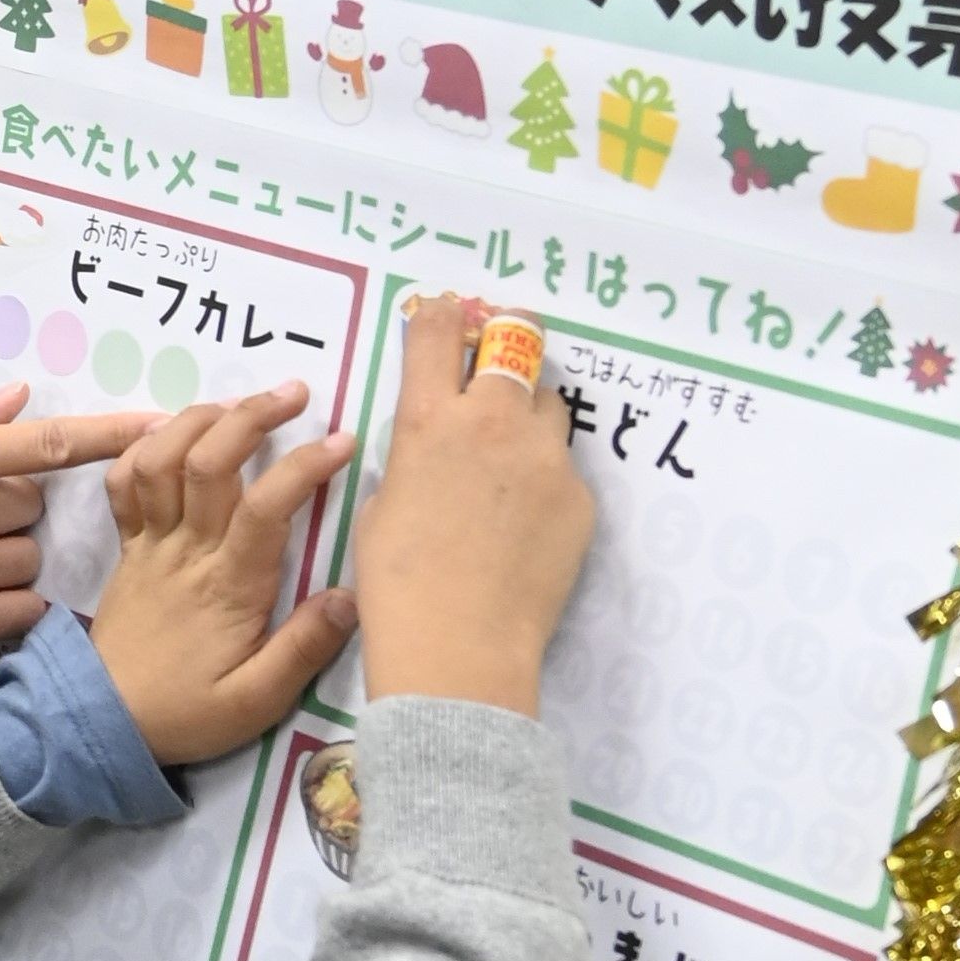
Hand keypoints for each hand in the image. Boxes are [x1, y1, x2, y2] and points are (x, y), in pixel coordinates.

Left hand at [86, 382, 359, 764]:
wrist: (101, 724)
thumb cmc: (187, 714)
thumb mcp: (257, 701)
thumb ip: (303, 648)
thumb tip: (352, 596)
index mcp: (228, 586)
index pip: (266, 508)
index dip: (303, 466)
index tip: (342, 441)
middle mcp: (186, 552)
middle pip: (211, 463)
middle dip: (252, 416)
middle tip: (295, 392)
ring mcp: (150, 544)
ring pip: (161, 460)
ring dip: (198, 419)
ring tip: (239, 402)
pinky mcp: (126, 548)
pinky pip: (123, 484)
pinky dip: (142, 448)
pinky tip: (171, 432)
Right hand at [344, 297, 594, 715]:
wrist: (460, 648)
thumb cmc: (398, 584)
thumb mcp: (381, 505)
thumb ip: (412, 459)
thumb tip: (436, 450)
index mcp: (429, 421)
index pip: (438, 333)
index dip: (441, 315)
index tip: (446, 312)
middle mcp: (493, 423)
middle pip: (516, 342)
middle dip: (508, 336)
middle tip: (504, 343)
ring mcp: (546, 457)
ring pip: (548, 402)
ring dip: (529, 410)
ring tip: (511, 452)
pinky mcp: (579, 495)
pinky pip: (562, 467)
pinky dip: (544, 479)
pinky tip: (524, 523)